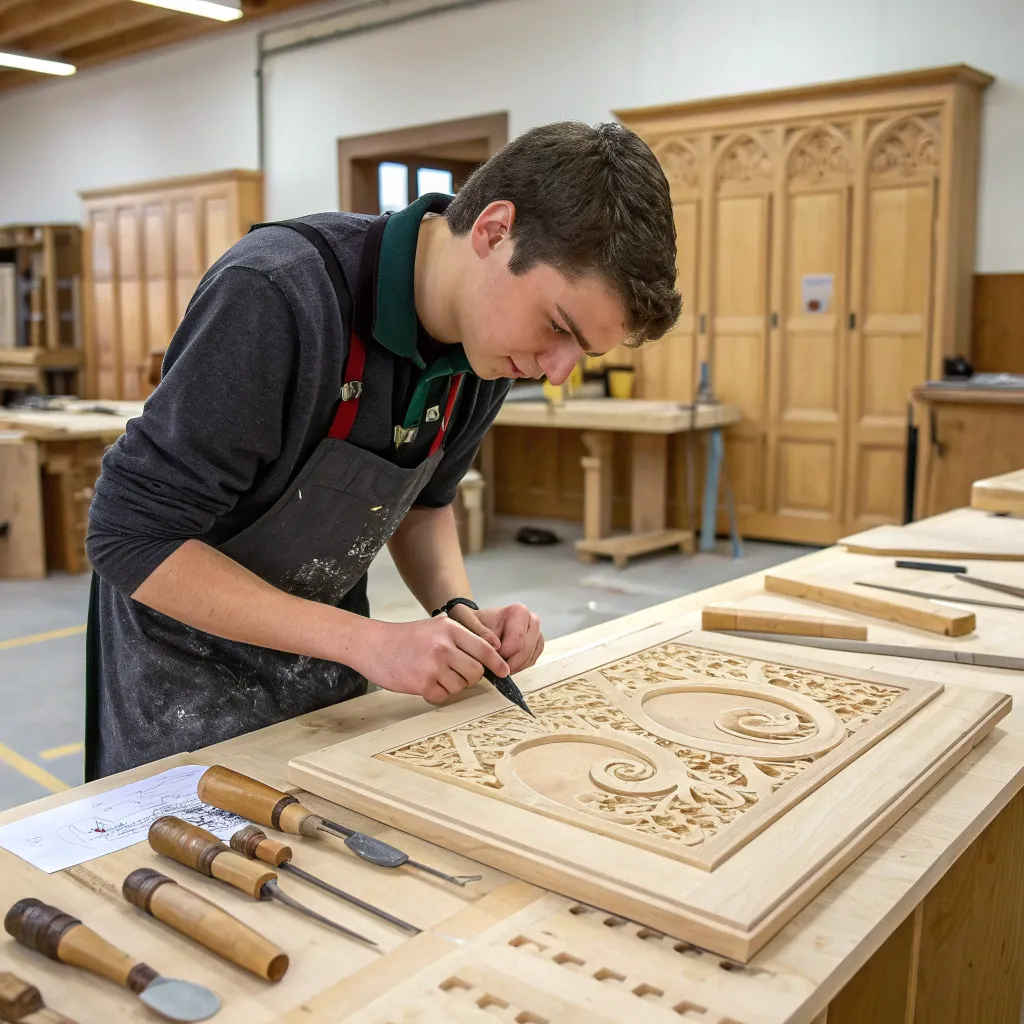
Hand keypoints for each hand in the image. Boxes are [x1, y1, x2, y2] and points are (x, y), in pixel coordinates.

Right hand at [359, 617, 509, 704]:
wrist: (373, 644)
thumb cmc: (405, 637)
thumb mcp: (435, 625)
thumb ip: (461, 635)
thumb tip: (492, 651)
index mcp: (450, 629)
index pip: (484, 649)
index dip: (497, 663)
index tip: (504, 672)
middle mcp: (444, 645)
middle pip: (476, 672)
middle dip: (470, 678)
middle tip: (457, 674)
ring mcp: (432, 664)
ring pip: (460, 686)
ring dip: (451, 685)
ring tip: (434, 675)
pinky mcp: (421, 682)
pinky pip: (442, 696)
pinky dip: (436, 693)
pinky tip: (424, 682)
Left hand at [448, 602, 543, 673]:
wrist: (477, 623)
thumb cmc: (473, 622)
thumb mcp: (467, 622)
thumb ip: (479, 632)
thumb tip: (496, 646)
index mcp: (519, 611)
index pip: (515, 645)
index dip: (500, 657)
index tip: (486, 656)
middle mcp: (532, 619)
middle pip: (525, 652)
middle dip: (507, 664)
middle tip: (491, 665)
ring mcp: (536, 632)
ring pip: (529, 659)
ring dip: (512, 667)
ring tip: (495, 663)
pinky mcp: (537, 643)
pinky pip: (532, 661)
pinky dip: (519, 667)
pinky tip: (504, 663)